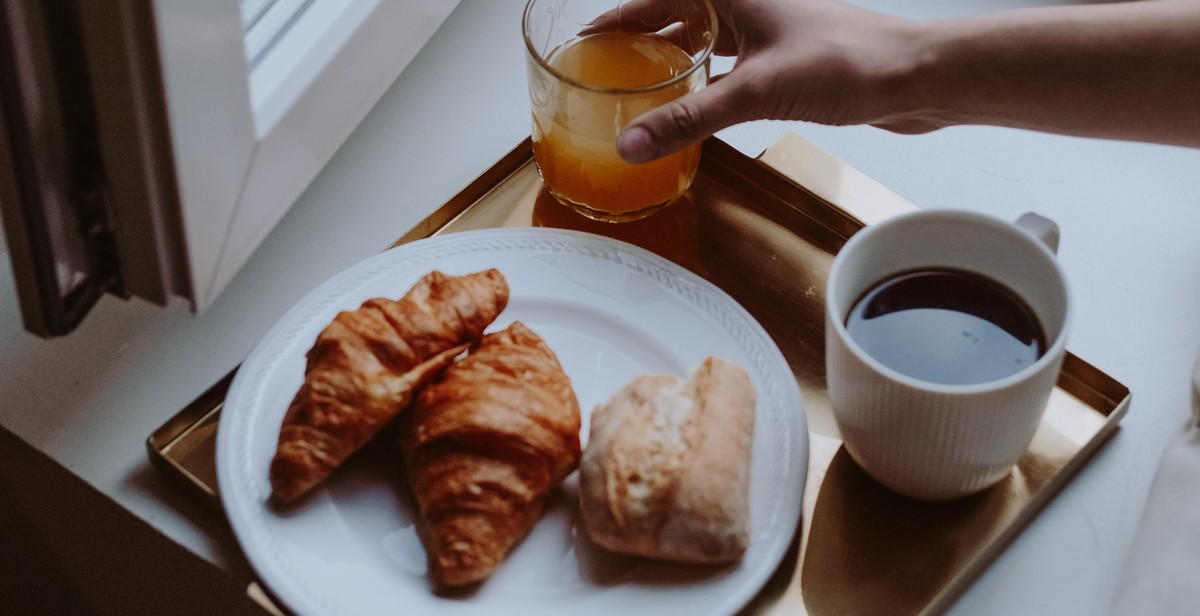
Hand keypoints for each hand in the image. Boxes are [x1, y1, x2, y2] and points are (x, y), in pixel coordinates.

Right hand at [612, 0, 929, 162]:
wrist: (914, 77)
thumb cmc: (850, 61)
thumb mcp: (756, 91)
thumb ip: (689, 118)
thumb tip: (634, 141)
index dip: (621, 16)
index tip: (589, 38)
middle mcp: (749, 4)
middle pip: (679, 15)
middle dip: (643, 39)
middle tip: (608, 68)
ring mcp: (769, 31)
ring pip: (707, 42)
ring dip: (676, 63)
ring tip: (641, 89)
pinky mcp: (787, 60)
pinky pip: (732, 68)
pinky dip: (708, 85)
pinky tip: (695, 109)